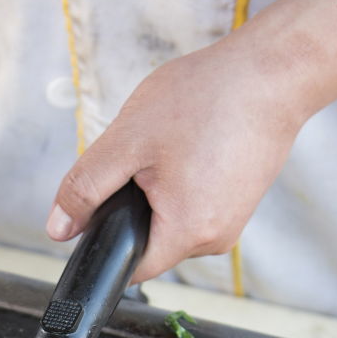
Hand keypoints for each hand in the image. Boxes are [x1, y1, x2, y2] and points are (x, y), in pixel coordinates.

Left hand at [46, 0, 336, 282]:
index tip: (104, 209)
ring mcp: (231, 223)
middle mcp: (214, 240)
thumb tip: (59, 227)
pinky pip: (195, 206)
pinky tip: (191, 149)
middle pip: (149, 244)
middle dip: (134, 209)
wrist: (276, 70)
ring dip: (159, 194)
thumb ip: (85, 188)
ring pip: (171, 224)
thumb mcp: (127, 141)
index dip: (107, 241)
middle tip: (144, 159)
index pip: (128, 267)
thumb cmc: (212, 99)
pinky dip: (183, 183)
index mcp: (186, 234)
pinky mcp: (240, 204)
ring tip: (173, 148)